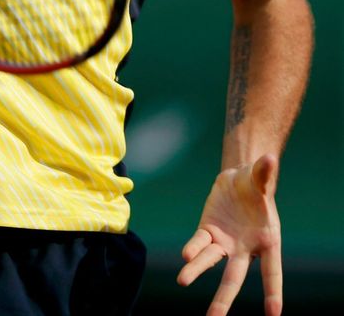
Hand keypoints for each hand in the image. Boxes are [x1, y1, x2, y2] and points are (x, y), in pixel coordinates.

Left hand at [177, 154, 281, 315]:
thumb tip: (270, 158)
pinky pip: (199, 243)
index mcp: (268, 241)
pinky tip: (185, 257)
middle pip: (235, 277)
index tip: (273, 314)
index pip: (272, 272)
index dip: (273, 291)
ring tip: (183, 280)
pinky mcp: (208, 231)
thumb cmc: (256, 183)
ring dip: (197, 270)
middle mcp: (246, 248)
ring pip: (211, 261)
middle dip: (224, 298)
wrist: (239, 179)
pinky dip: (192, 248)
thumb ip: (265, 172)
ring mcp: (225, 242)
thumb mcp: (261, 176)